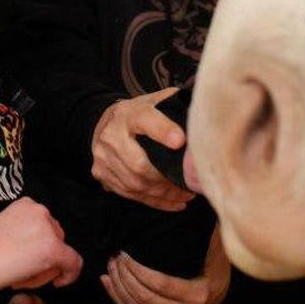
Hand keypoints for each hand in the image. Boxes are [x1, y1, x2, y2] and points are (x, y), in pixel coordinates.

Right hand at [0, 197, 80, 303]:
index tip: (26, 261)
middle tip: (20, 274)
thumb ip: (25, 234)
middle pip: (55, 238)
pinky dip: (70, 274)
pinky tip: (59, 282)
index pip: (44, 228)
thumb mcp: (6, 232)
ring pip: (62, 252)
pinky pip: (72, 262)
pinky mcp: (52, 248)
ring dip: (46, 269)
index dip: (37, 248)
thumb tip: (38, 250)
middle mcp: (40, 210)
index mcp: (26, 204)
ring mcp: (47, 228)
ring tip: (20, 278)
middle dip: (43, 259)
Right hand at [91, 88, 194, 209]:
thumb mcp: (153, 101)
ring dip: (164, 193)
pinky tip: (174, 202)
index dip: (163, 131)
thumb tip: (202, 112)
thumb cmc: (137, 114)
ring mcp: (104, 158)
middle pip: (138, 163)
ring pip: (135, 183)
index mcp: (128, 114)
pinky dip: (155, 202)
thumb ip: (173, 104)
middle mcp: (111, 135)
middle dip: (166, 178)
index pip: (145, 121)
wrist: (105, 124)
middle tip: (190, 183)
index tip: (180, 141)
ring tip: (186, 194)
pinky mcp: (103, 174)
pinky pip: (131, 194)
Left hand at [100, 226, 229, 303]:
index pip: (160, 284)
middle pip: (145, 298)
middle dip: (125, 277)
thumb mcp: (215, 244)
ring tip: (111, 264)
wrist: (220, 287)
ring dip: (119, 287)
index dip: (138, 270)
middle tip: (116, 256)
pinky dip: (118, 297)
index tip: (126, 252)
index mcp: (196, 293)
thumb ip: (205, 227)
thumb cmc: (217, 260)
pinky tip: (108, 281)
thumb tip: (193, 194)